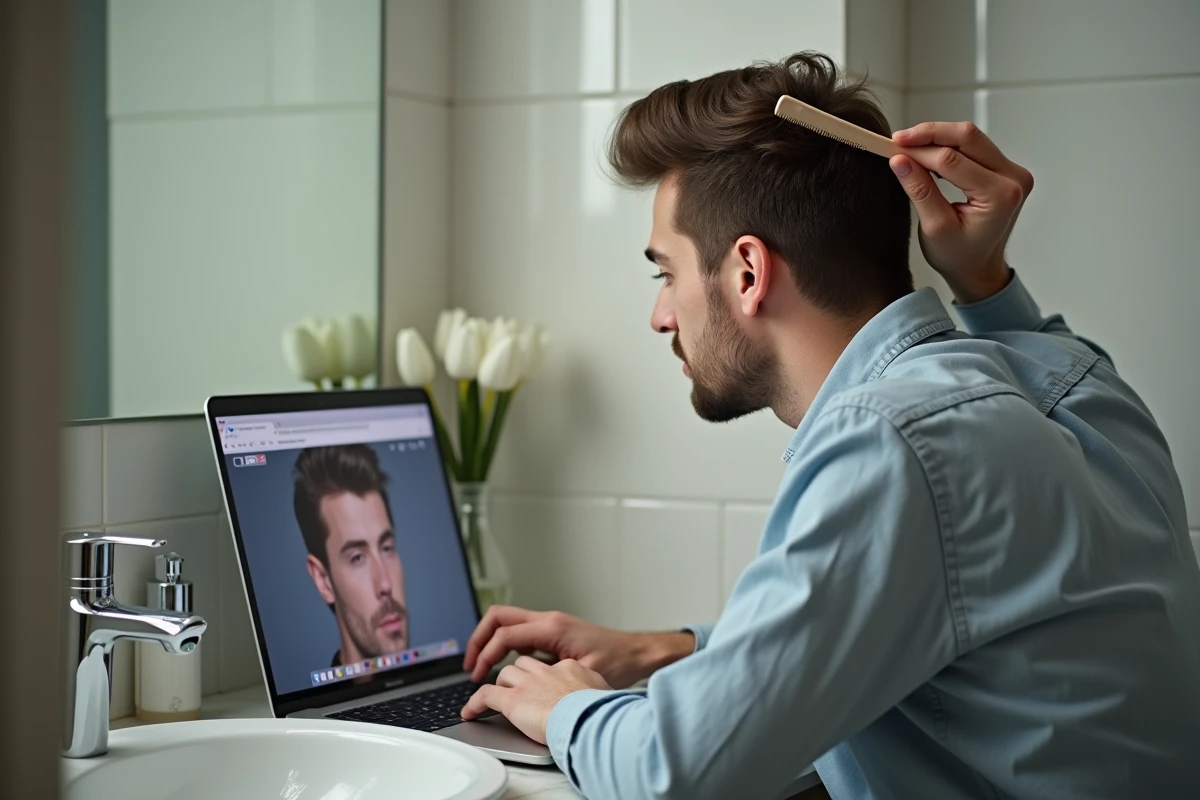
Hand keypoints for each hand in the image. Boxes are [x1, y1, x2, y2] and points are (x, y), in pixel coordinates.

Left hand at [461, 656, 611, 743]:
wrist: (589, 718)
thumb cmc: (600, 710)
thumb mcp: (603, 691)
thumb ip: (593, 688)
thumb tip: (597, 696)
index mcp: (568, 667)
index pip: (549, 664)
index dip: (541, 674)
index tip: (541, 683)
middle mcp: (545, 671)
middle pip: (523, 664)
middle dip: (517, 674)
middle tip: (515, 688)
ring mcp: (527, 684)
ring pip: (505, 675)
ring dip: (500, 686)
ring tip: (496, 699)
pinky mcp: (512, 700)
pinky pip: (485, 695)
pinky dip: (475, 704)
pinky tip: (470, 713)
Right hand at [463, 605, 691, 688]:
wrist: (637, 653)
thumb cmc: (617, 662)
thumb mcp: (581, 672)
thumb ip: (549, 674)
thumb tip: (521, 682)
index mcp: (552, 627)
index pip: (505, 635)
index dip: (485, 655)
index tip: (477, 677)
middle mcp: (548, 620)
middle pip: (498, 617)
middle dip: (478, 639)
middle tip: (470, 665)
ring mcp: (550, 623)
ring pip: (506, 621)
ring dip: (489, 640)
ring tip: (480, 665)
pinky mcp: (553, 631)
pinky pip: (519, 630)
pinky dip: (504, 644)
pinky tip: (504, 665)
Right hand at [889, 122, 1034, 302]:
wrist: (979, 268)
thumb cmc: (959, 256)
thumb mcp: (934, 227)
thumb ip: (919, 190)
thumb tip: (900, 160)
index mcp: (1000, 196)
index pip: (952, 160)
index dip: (919, 151)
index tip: (892, 148)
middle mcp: (1014, 178)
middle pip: (968, 137)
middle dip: (929, 134)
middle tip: (899, 139)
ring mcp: (1013, 171)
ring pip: (971, 137)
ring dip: (938, 137)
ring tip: (909, 146)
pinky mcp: (1005, 169)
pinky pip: (975, 146)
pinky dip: (949, 145)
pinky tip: (928, 152)